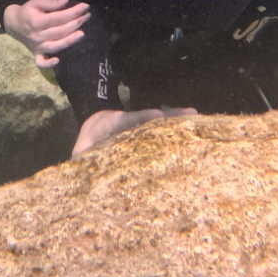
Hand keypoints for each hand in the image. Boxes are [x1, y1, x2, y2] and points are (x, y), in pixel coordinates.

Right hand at [3, 0, 89, 68]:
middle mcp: (37, 35)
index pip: (59, 17)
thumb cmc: (27, 11)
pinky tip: (57, 61)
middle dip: (76, 23)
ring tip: (81, 34)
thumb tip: (66, 2)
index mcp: (37, 21)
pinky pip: (41, 62)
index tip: (85, 6)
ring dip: (69, 41)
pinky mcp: (36, 54)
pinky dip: (48, 64)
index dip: (73, 12)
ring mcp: (37, 46)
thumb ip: (50, 2)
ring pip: (56, 46)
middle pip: (60, 31)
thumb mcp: (36, 1)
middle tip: (87, 16)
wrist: (13, 24)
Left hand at [72, 106, 197, 157]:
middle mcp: (133, 124)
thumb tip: (82, 164)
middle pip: (153, 118)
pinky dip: (177, 127)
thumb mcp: (81, 148)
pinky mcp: (148, 132)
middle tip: (190, 112)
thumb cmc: (89, 140)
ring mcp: (142, 126)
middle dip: (170, 116)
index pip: (129, 119)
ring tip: (196, 114)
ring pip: (162, 121)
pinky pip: (164, 130)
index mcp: (116, 124)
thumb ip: (82, 155)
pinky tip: (194, 123)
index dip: (142, 117)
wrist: (96, 125)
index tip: (157, 113)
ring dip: (178, 118)